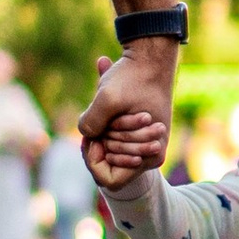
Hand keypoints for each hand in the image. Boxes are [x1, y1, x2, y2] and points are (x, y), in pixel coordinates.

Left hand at [79, 39, 175, 185]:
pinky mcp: (142, 133)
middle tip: (102, 115)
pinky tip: (107, 105)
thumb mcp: (107, 98)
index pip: (109, 180)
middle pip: (109, 164)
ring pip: (111, 151)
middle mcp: (152, 154)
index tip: (93, 137)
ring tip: (109, 108)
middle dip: (100, 142)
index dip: (94, 162)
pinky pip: (115, 139)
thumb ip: (90, 124)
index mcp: (151, 155)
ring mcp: (147, 144)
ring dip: (104, 132)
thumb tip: (87, 136)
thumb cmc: (134, 77)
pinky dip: (107, 125)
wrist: (152, 57)